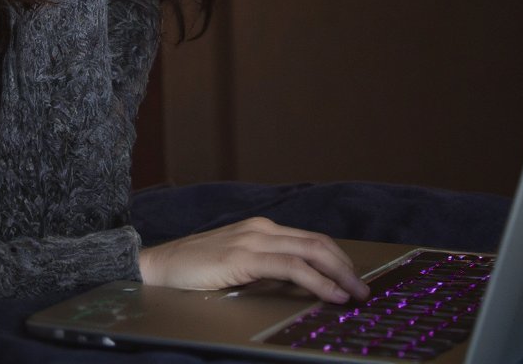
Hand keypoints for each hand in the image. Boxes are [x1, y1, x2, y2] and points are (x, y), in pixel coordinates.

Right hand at [138, 217, 370, 303]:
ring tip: (356, 294)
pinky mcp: (243, 257)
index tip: (354, 279)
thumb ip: (265, 271)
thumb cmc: (194, 272)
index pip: (309, 239)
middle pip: (316, 242)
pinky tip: (331, 293)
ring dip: (339, 273)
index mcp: (259, 229)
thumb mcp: (237, 268)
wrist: (158, 268)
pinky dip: (316, 280)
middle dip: (345, 265)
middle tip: (364, 290)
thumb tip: (301, 288)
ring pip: (309, 250)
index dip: (337, 258)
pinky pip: (290, 266)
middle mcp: (260, 229)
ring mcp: (252, 240)